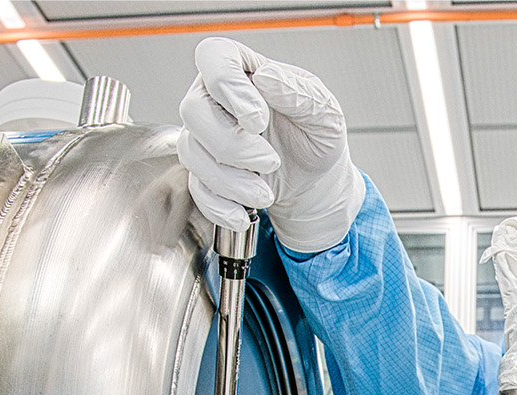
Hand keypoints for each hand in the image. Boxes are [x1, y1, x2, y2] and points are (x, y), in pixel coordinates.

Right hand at [179, 37, 365, 252]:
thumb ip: (298, 92)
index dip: (228, 86)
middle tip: (270, 161)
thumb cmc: (315, 133)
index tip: (258, 119)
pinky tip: (244, 214)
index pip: (214, 58)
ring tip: (264, 192)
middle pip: (194, 111)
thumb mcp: (324, 111)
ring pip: (192, 153)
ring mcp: (205, 135)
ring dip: (230, 181)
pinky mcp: (204, 170)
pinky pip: (197, 188)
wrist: (315, 177)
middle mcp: (215, 98)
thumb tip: (265, 78)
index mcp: (244, 69)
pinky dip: (221, 206)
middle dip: (232, 145)